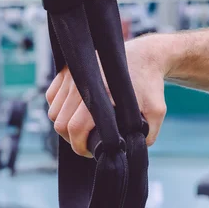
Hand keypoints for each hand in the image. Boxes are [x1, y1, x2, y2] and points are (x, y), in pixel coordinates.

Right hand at [46, 35, 167, 156]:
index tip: (91, 152)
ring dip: (64, 125)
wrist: (146, 55)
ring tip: (81, 129)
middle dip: (72, 139)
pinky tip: (73, 113)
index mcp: (102, 93)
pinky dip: (58, 109)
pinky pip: (51, 96)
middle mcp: (83, 82)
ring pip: (53, 111)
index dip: (80, 147)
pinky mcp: (68, 69)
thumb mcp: (157, 111)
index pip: (75, 128)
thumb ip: (148, 135)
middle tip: (87, 143)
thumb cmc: (151, 84)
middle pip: (60, 123)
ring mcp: (73, 74)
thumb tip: (133, 151)